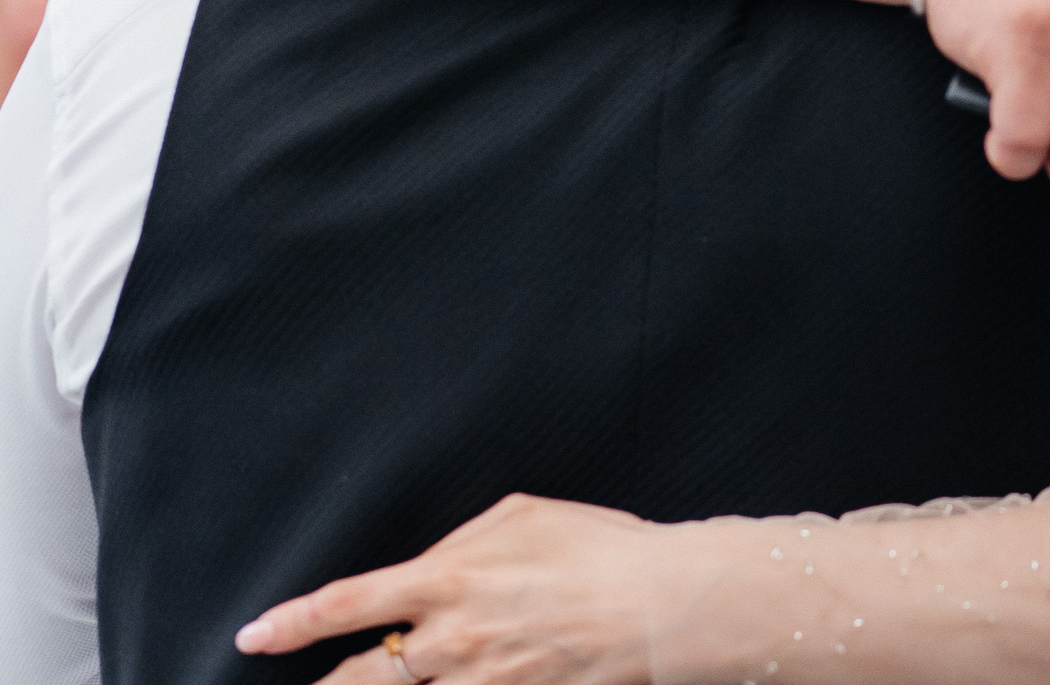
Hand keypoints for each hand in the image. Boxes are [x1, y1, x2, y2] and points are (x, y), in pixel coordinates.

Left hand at [234, 494, 675, 684]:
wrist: (658, 605)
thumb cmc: (599, 547)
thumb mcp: (523, 515)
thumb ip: (463, 541)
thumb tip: (431, 567)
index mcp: (448, 579)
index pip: (348, 604)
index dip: (293, 623)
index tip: (256, 636)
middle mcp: (452, 640)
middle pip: (359, 678)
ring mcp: (481, 682)